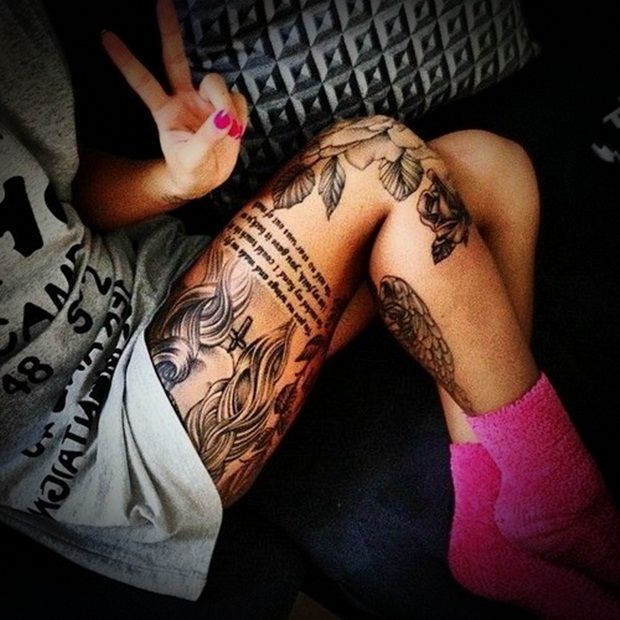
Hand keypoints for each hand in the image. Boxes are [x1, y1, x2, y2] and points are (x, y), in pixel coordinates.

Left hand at [102, 0, 247, 201]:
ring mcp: (206, 101)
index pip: (143, 81)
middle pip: (176, 58)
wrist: (205, 181)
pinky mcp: (227, 109)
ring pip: (217, 82)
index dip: (126, 61)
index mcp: (166, 112)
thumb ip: (207, 139)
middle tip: (161, 1)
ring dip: (225, 103)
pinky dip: (240, 115)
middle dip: (169, 30)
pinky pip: (238, 100)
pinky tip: (235, 129)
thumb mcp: (193, 162)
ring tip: (228, 131)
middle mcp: (184, 98)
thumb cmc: (190, 172)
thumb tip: (224, 118)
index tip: (104, 36)